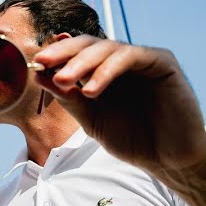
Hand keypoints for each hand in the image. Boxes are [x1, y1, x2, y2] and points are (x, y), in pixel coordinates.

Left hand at [33, 36, 205, 189]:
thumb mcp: (92, 119)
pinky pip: (132, 56)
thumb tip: (39, 75)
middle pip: (89, 44)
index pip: (76, 53)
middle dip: (64, 53)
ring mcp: (144, 58)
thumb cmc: (134, 139)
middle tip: (43, 63)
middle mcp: (123, 60)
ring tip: (63, 81)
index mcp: (105, 70)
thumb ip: (69, 97)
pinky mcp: (163, 62)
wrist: (171, 160)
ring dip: (82, 62)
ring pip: (107, 48)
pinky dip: (108, 70)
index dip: (56, 55)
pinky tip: (91, 89)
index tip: (34, 65)